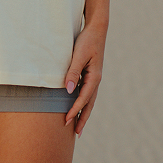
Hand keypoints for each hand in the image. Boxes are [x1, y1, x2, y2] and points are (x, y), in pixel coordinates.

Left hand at [62, 21, 106, 136]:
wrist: (97, 29)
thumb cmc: (87, 41)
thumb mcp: (78, 55)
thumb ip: (73, 72)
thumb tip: (68, 90)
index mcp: (94, 77)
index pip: (83, 98)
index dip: (74, 110)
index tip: (66, 120)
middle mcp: (96, 80)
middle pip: (89, 104)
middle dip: (82, 118)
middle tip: (76, 133)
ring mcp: (94, 78)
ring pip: (89, 100)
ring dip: (83, 113)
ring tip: (78, 126)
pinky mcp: (90, 75)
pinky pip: (87, 93)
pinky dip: (83, 103)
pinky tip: (77, 107)